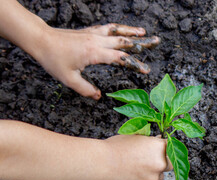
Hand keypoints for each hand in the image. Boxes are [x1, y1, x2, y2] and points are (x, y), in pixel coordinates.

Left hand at [35, 24, 159, 99]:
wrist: (40, 40)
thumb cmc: (53, 59)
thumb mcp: (69, 79)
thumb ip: (86, 89)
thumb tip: (98, 96)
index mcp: (95, 53)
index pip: (120, 58)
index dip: (134, 64)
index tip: (146, 70)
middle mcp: (97, 41)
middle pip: (124, 41)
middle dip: (142, 42)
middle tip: (157, 42)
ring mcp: (94, 34)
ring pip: (118, 31)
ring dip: (132, 31)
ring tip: (145, 32)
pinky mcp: (89, 31)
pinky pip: (108, 28)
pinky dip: (119, 28)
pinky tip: (124, 29)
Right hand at [104, 134, 172, 179]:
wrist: (102, 162)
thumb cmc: (117, 147)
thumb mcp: (136, 136)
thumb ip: (150, 141)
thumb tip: (158, 140)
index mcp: (159, 147)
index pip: (171, 146)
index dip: (165, 147)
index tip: (161, 148)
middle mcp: (160, 163)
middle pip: (171, 164)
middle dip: (164, 162)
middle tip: (153, 159)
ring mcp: (153, 177)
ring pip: (160, 176)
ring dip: (154, 173)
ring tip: (139, 167)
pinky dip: (143, 179)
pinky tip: (132, 173)